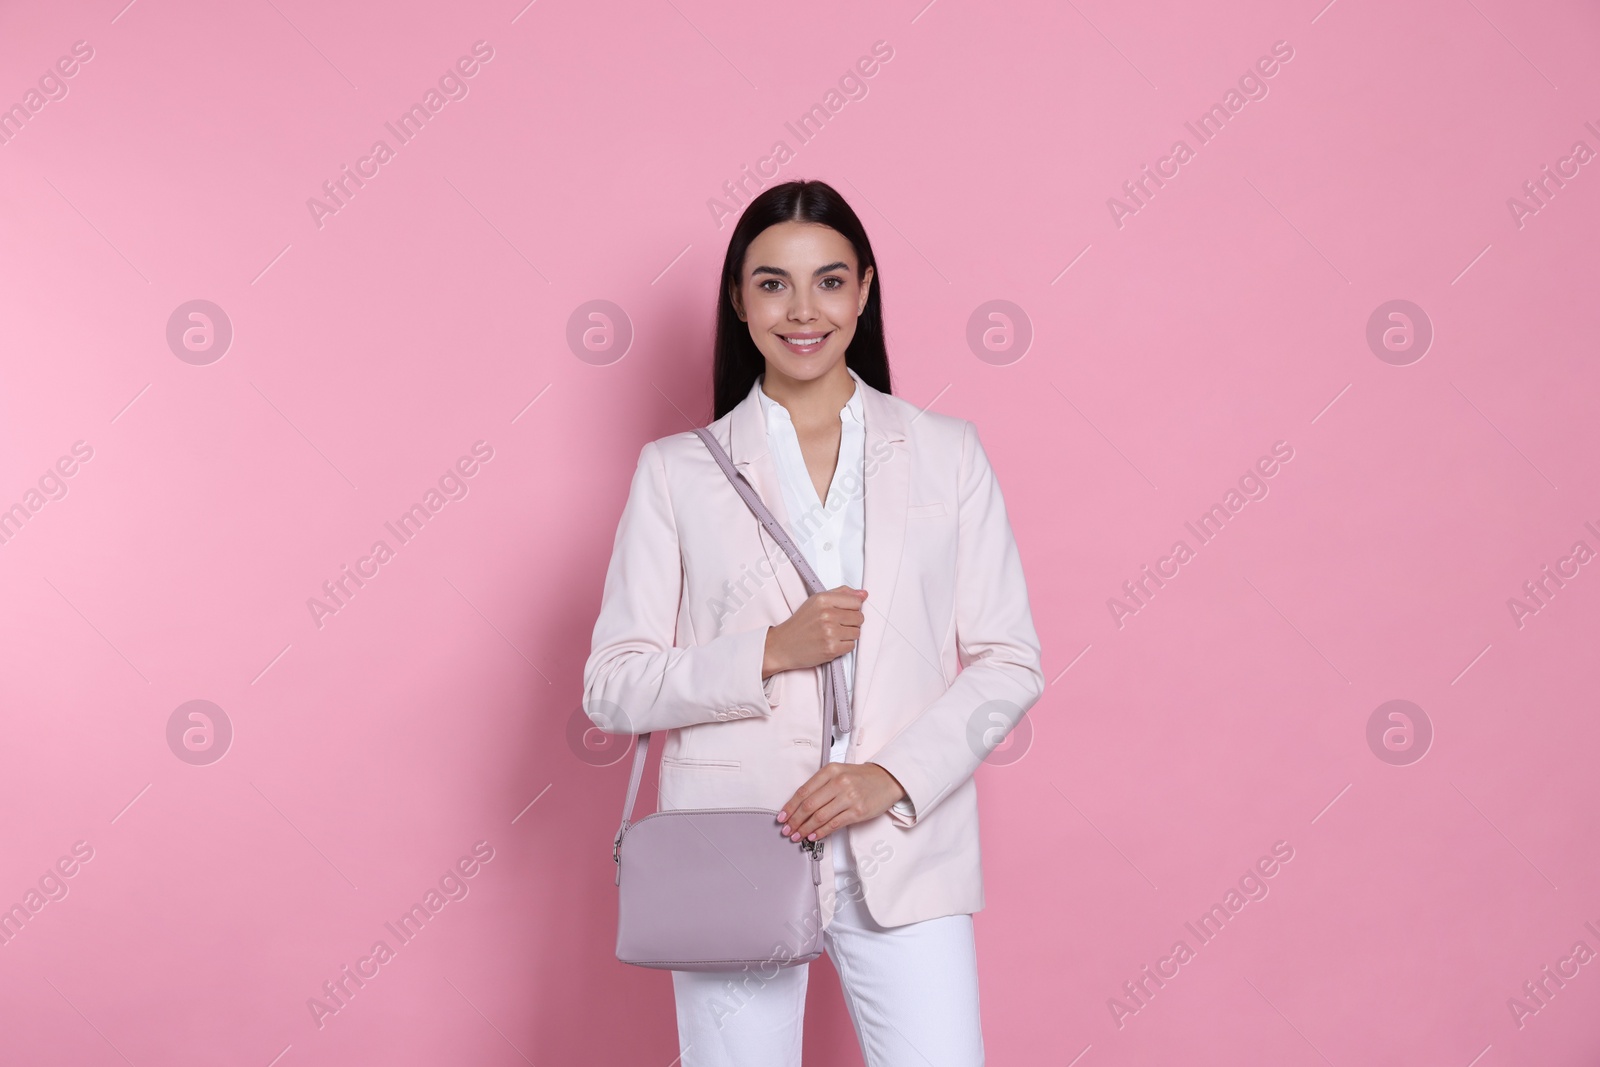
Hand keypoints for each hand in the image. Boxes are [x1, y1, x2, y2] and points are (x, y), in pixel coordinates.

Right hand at [763, 586, 866, 678]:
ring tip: (833, 634)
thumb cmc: (800, 624)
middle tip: (837, 625)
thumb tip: (863, 594)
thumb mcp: (816, 601)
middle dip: (851, 622)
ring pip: (857, 633)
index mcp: (823, 599)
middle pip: (859, 618)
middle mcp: (827, 614)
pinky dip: (843, 646)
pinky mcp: (832, 649)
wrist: (783, 645)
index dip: (852, 608)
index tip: (843, 612)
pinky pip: (852, 646)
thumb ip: (841, 594)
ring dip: (848, 635)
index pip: (856, 601)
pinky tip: (831, 643)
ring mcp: (830, 632)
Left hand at [776, 762, 905, 843]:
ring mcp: (849, 797)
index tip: (782, 817)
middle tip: (787, 830)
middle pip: (809, 805)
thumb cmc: (861, 777)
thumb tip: (800, 805)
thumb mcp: (839, 772)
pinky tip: (813, 836)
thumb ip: (821, 785)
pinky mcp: (858, 811)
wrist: (887, 779)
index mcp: (831, 771)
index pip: (804, 791)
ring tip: (797, 836)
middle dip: (795, 820)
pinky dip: (821, 832)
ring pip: (820, 817)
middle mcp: (839, 783)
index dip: (790, 807)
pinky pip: (834, 824)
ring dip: (805, 829)